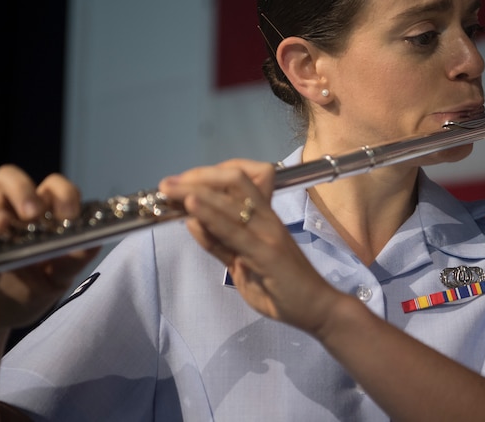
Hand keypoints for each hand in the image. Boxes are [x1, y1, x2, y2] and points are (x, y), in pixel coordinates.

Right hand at [0, 164, 99, 340]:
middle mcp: (8, 215)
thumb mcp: (56, 281)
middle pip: (9, 179)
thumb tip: (94, 242)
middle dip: (22, 189)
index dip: (62, 193)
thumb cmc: (25, 294)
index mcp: (38, 218)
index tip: (69, 214)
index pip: (51, 188)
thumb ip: (74, 261)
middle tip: (32, 213)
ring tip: (3, 229)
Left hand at [158, 159, 344, 335]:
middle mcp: (267, 218)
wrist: (318, 309)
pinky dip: (211, 216)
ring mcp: (269, 234)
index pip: (236, 182)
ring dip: (196, 192)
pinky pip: (235, 231)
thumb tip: (192, 222)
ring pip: (231, 202)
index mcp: (264, 217)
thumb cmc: (282, 288)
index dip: (206, 177)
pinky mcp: (268, 253)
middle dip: (196, 178)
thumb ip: (219, 244)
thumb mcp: (241, 263)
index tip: (179, 182)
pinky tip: (192, 208)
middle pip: (232, 181)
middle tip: (166, 183)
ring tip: (170, 189)